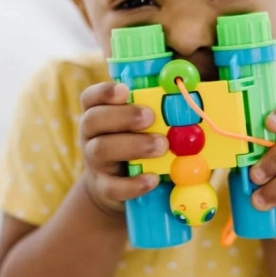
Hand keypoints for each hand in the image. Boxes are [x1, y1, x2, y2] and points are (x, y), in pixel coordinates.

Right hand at [79, 82, 167, 214]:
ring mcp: (94, 161)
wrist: (119, 183)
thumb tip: (184, 89)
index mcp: (98, 112)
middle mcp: (91, 134)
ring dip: (133, 145)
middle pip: (93, 120)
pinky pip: (112, 186)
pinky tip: (153, 179)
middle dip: (124, 116)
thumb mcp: (140, 123)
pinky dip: (133, 184)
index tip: (125, 90)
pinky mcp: (103, 187)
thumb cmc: (135, 141)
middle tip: (150, 117)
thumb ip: (153, 106)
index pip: (91, 97)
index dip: (105, 92)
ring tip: (162, 145)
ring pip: (102, 149)